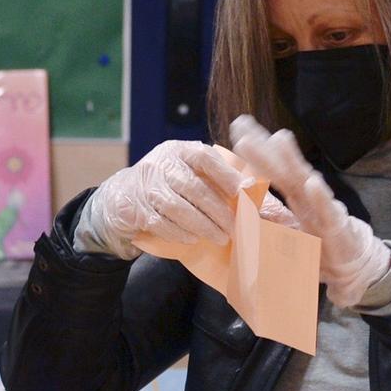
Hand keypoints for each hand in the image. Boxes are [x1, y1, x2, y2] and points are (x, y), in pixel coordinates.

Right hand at [77, 140, 245, 257]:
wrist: (122, 196)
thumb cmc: (169, 186)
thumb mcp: (191, 174)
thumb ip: (224, 184)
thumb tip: (268, 206)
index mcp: (179, 151)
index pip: (203, 157)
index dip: (225, 174)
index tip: (244, 192)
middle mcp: (160, 164)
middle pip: (192, 186)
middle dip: (217, 210)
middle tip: (236, 227)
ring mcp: (145, 186)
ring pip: (177, 207)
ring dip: (202, 225)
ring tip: (220, 237)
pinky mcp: (134, 208)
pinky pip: (160, 222)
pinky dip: (179, 232)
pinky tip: (194, 239)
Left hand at [228, 115, 390, 308]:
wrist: (353, 265)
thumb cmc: (320, 243)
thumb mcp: (287, 231)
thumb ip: (268, 215)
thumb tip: (243, 202)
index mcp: (295, 195)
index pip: (272, 169)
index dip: (255, 150)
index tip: (237, 127)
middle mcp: (307, 196)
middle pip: (283, 167)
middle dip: (263, 146)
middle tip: (242, 123)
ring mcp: (321, 209)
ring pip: (304, 182)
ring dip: (293, 161)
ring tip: (279, 138)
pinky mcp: (335, 227)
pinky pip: (327, 211)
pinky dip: (320, 198)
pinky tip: (313, 184)